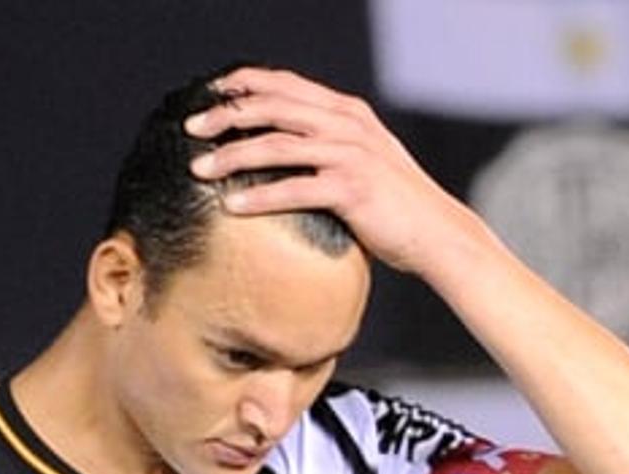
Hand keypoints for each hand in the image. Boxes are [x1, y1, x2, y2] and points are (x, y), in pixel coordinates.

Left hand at [182, 66, 472, 276]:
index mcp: (347, 112)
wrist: (437, 234)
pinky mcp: (351, 188)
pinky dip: (258, 196)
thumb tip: (283, 160)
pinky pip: (294, 188)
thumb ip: (327, 151)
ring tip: (199, 169)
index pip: (286, 85)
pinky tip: (231, 205)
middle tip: (191, 128)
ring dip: (232, 155)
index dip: (244, 84)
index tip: (210, 95)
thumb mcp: (362, 164)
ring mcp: (350, 154)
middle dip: (226, 115)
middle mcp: (347, 124)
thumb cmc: (394, 207)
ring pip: (277, 144)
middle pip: (273, 107)